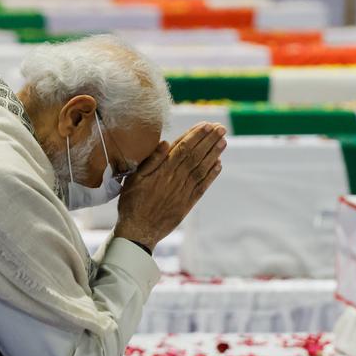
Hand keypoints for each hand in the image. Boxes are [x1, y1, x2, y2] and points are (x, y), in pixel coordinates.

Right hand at [115, 122, 225, 249]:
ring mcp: (184, 191)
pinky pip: (203, 186)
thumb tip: (165, 142)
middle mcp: (176, 178)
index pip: (183, 147)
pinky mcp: (188, 203)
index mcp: (163, 170)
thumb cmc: (133, 202)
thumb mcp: (135, 178)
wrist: (139, 230)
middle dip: (209, 140)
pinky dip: (212, 175)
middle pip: (196, 155)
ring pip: (202, 168)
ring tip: (223, 141)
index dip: (196, 135)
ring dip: (214, 154)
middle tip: (221, 128)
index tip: (206, 125)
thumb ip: (152, 160)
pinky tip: (219, 164)